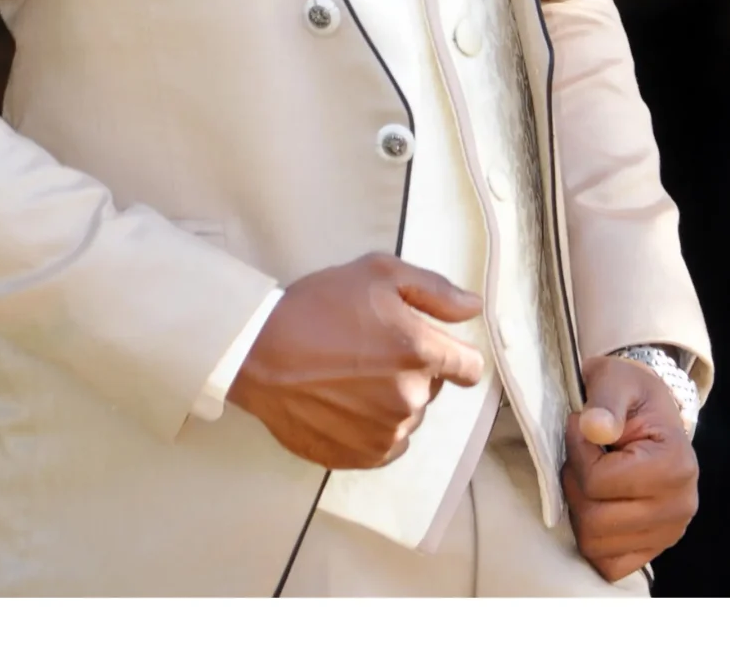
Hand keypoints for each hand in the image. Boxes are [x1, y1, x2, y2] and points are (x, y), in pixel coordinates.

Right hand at [225, 253, 484, 469]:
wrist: (256, 352)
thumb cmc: (317, 307)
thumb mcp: (379, 274)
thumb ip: (436, 292)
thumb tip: (473, 308)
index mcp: (420, 352)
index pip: (470, 368)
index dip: (454, 355)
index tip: (433, 348)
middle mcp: (409, 398)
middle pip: (432, 388)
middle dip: (412, 370)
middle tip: (371, 351)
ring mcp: (384, 432)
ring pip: (407, 416)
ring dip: (391, 400)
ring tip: (351, 377)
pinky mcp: (358, 456)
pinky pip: (386, 445)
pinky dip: (373, 428)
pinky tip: (345, 405)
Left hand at [561, 352, 698, 581]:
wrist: (652, 414)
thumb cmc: (631, 396)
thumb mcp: (616, 380)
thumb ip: (605, 400)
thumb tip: (594, 428)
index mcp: (674, 465)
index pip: (597, 482)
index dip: (576, 453)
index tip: (582, 427)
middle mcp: (679, 506)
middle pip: (594, 520)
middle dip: (575, 484)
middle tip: (583, 455)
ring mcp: (669, 532)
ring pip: (595, 545)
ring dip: (581, 511)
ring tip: (592, 478)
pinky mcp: (655, 549)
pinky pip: (608, 565)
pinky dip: (594, 541)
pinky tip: (599, 506)